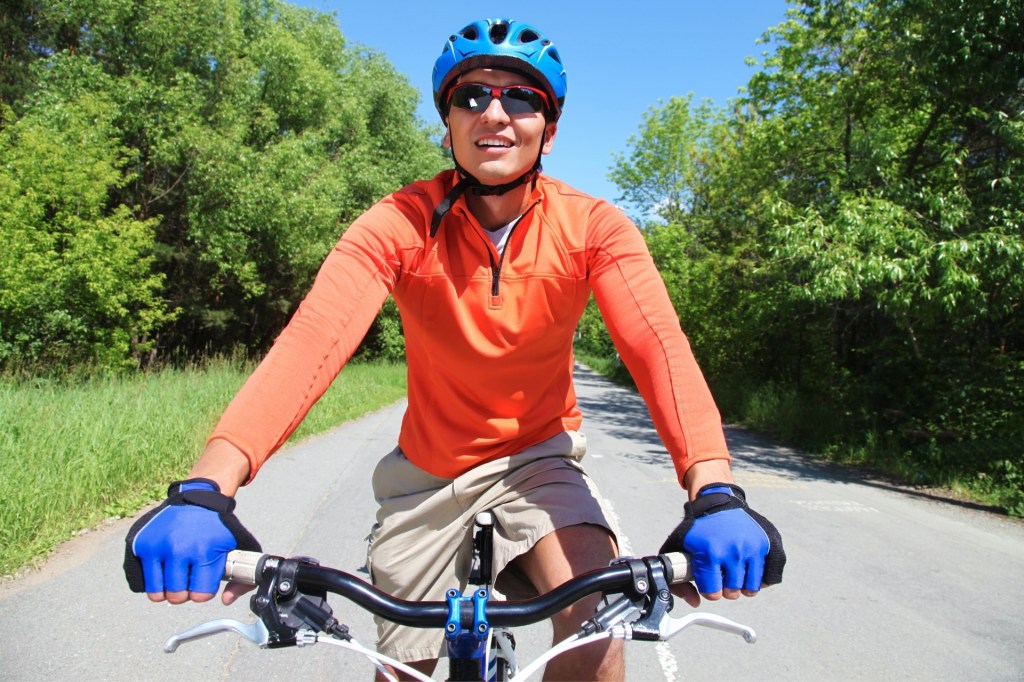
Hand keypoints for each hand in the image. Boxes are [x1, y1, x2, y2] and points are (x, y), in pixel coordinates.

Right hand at [123, 479, 260, 602]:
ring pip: (157, 593)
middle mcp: (177, 550)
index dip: (203, 592)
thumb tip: (226, 601)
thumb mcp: (236, 547)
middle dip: (185, 592)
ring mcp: (156, 547)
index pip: (199, 595)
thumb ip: (240, 578)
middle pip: (177, 597)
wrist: (196, 499)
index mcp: (203, 552)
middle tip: (189, 578)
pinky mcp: (141, 544)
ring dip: (167, 589)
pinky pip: (142, 580)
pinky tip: (164, 567)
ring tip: (176, 575)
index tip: (203, 583)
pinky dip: (153, 579)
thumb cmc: (217, 527)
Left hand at [660, 483, 784, 605]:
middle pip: (733, 592)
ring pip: (751, 588)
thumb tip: (695, 602)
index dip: (710, 590)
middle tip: (723, 576)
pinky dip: (761, 579)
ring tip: (735, 574)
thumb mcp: (679, 547)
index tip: (710, 584)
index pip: (713, 592)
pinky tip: (750, 571)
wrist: (719, 502)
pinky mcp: (767, 544)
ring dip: (742, 585)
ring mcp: (753, 548)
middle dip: (726, 588)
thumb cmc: (699, 528)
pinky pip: (769, 577)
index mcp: (710, 553)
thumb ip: (678, 579)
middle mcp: (734, 551)